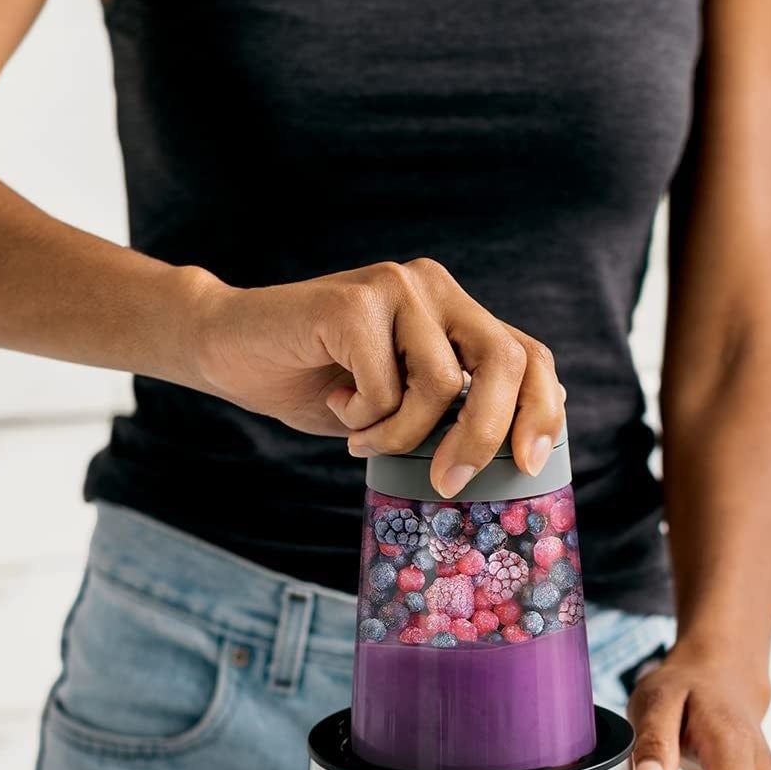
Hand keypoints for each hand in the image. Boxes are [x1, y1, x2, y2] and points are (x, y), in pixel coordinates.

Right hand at [178, 259, 564, 497]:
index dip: (541, 410)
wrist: (228, 350)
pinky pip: (386, 387)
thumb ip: (450, 410)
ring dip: (399, 433)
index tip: (529, 464)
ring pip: (441, 383)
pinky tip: (334, 403)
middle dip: (485, 434)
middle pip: (505, 362)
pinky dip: (362, 418)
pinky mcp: (355, 302)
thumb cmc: (317, 385)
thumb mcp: (399, 405)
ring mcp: (397, 288)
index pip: (529, 356)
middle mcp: (435, 289)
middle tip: (448, 482)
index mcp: (455, 313)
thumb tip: (512, 457)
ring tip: (362, 436)